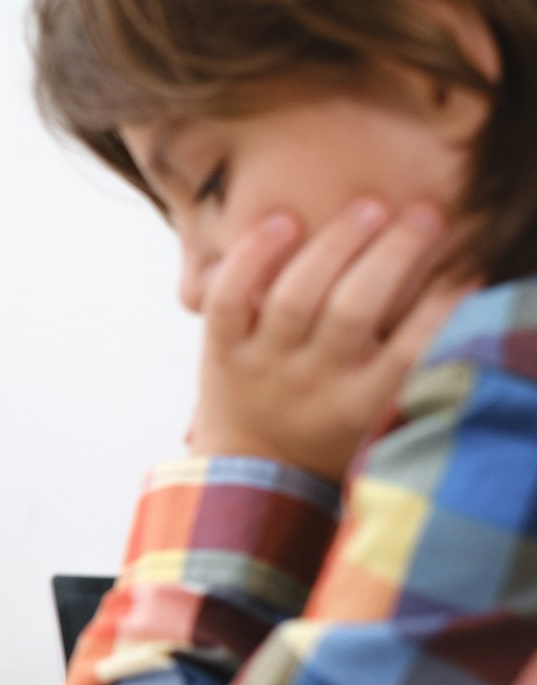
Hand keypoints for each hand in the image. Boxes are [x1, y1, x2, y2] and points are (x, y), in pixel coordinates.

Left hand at [190, 198, 476, 480]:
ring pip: (294, 296)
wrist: (252, 474)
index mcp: (360, 405)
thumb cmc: (332, 431)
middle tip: (427, 215)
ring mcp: (262, 366)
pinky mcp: (219, 352)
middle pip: (353, 310)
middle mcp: (311, 384)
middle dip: (394, 254)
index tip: (467, 272)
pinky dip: (251, 256)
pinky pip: (227, 298)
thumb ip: (410, 365)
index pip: (409, 353)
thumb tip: (456, 291)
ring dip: (334, 244)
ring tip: (369, 207)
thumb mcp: (379, 413)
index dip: (442, 308)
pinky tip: (284, 220)